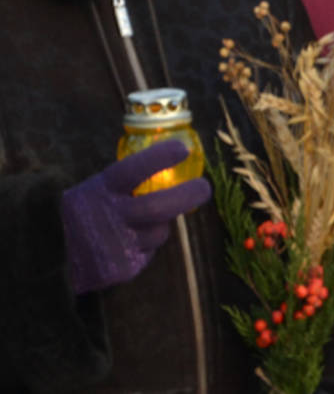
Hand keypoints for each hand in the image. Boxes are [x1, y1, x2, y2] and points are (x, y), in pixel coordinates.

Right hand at [60, 140, 210, 294]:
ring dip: (157, 227)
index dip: (159, 159)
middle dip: (188, 195)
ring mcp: (116, 246)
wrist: (44, 259)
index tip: (183, 148)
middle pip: (158, 208)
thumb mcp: (91, 191)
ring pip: (158, 233)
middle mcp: (109, 218)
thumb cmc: (77, 217)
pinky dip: (143, 247)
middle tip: (205, 187)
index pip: (131, 170)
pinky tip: (124, 245)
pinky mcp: (122, 270)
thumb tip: (170, 162)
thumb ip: (122, 184)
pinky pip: (148, 254)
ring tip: (137, 225)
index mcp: (98, 192)